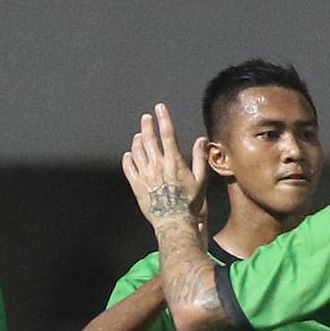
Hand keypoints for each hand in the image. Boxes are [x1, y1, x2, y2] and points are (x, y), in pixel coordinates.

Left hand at [123, 104, 210, 233]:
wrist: (174, 222)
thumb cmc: (190, 203)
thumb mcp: (201, 180)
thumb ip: (199, 158)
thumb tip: (201, 140)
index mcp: (174, 162)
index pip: (167, 134)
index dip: (163, 118)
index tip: (159, 108)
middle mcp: (157, 165)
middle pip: (149, 139)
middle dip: (147, 125)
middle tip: (146, 118)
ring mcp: (145, 175)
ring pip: (137, 151)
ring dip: (137, 140)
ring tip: (139, 136)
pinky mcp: (136, 185)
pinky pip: (128, 167)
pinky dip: (128, 158)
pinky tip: (129, 155)